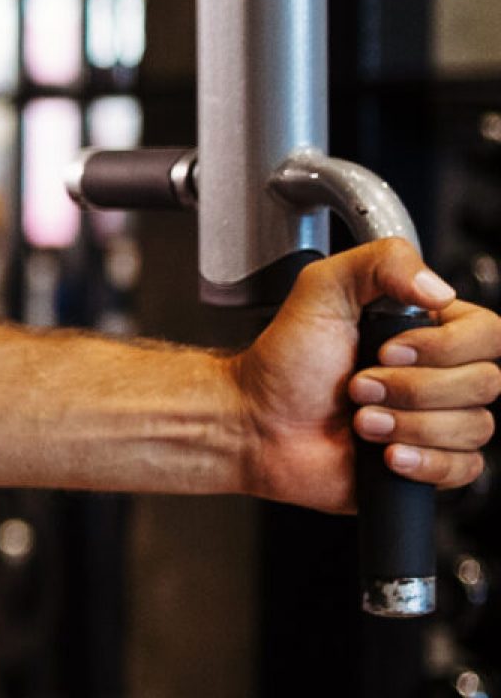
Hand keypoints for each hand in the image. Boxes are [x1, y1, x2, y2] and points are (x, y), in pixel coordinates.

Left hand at [233, 239, 500, 510]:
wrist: (255, 422)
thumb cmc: (284, 360)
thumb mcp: (322, 288)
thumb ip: (382, 262)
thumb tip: (438, 288)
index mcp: (430, 329)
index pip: (489, 335)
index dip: (444, 347)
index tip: (386, 349)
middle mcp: (442, 374)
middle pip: (485, 383)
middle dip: (411, 387)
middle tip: (359, 385)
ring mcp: (437, 420)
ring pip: (474, 427)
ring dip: (408, 425)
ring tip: (361, 419)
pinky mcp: (429, 464)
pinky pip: (463, 469)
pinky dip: (424, 462)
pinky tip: (385, 453)